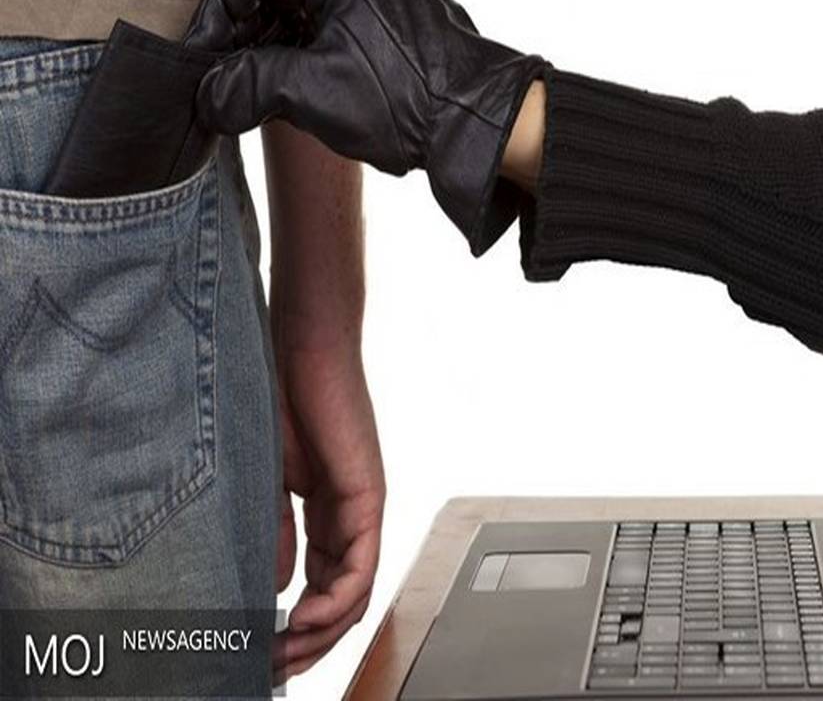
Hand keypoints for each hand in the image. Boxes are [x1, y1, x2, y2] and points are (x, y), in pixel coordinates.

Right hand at [186, 0, 545, 253]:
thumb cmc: (406, 96)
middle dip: (244, 37)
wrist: (477, 124)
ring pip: (304, 12)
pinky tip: (289, 94)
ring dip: (272, 51)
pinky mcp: (392, 24)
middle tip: (221, 80)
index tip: (199, 56)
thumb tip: (209, 97)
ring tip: (251, 95)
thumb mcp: (310, 90)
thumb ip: (247, 85)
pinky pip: (332, 29)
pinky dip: (304, 57)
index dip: (216, 15)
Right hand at [271, 337, 382, 682]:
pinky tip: (305, 618)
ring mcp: (362, 508)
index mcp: (326, 515)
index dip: (296, 626)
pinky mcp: (367, 495)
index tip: (262, 650)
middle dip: (308, 641)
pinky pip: (362, 564)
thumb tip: (271, 592)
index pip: (322, 586)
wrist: (302, 348)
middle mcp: (350, 518)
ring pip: (356, 591)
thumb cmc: (279, 401)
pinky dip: (337, 599)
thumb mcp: (266, 484)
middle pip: (343, 600)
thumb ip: (273, 535)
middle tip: (272, 665)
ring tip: (285, 653)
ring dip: (322, 631)